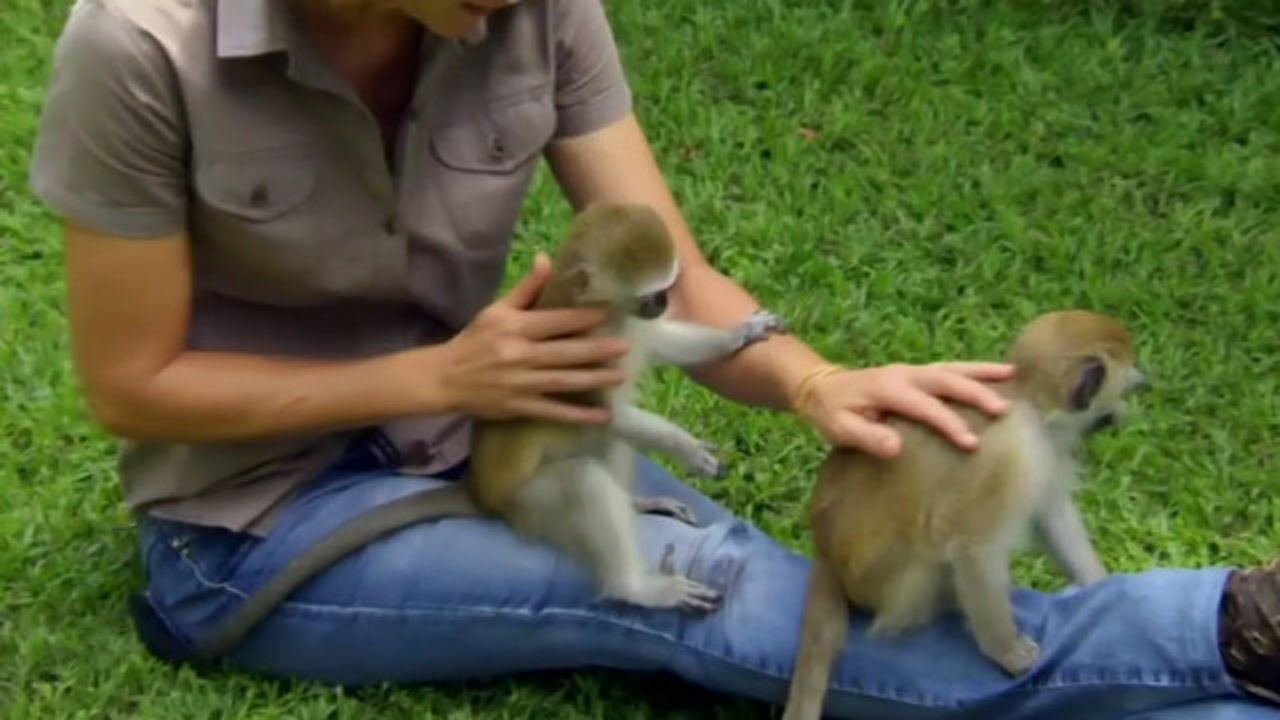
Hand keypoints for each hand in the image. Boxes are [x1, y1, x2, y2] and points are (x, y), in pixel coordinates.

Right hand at [435, 254, 628, 423]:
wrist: (445, 378)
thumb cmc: (475, 340)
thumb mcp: (497, 310)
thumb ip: (526, 289)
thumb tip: (546, 259)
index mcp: (516, 328)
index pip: (556, 321)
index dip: (583, 317)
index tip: (609, 314)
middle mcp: (521, 355)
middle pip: (565, 352)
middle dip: (597, 350)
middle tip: (624, 348)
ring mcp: (522, 383)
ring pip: (564, 381)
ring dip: (594, 379)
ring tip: (620, 375)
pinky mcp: (520, 406)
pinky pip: (554, 411)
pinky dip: (578, 415)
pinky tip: (603, 416)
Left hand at [791, 362, 1015, 457]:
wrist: (819, 386)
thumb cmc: (831, 411)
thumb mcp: (839, 429)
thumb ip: (866, 437)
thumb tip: (897, 447)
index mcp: (888, 388)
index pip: (924, 406)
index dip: (948, 423)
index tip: (971, 443)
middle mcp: (905, 374)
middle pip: (946, 379)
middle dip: (976, 393)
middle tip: (1004, 410)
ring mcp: (913, 371)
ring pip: (953, 368)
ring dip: (982, 372)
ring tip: (1013, 376)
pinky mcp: (917, 374)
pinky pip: (950, 369)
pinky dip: (974, 370)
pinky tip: (997, 374)